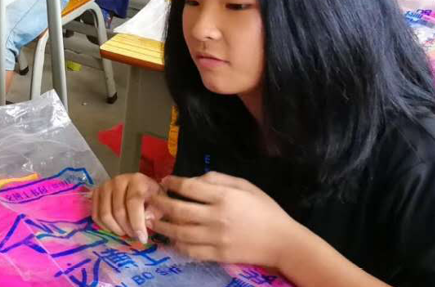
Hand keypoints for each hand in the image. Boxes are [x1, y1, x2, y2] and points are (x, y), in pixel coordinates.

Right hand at [90, 173, 161, 242]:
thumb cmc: (152, 197)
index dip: (137, 222)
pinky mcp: (96, 193)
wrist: (141, 187)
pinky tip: (115, 228)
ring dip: (116, 229)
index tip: (142, 239)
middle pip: (118, 211)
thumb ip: (156, 212)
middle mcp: (119, 180)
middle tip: (135, 236)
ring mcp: (105, 186)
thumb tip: (146, 220)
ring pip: (105, 214)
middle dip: (127, 228)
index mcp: (137, 180)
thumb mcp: (160, 203)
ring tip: (125, 232)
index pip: (133, 202)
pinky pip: (95, 215)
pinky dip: (104, 226)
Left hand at [149, 172, 298, 268]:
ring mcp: (216, 238)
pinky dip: (177, 245)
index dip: (172, 182)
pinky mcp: (218, 255)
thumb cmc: (264, 209)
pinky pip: (191, 250)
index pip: (189, 187)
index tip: (165, 181)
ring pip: (180, 232)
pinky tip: (171, 239)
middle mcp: (216, 217)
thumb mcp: (245, 185)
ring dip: (162, 226)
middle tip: (151, 200)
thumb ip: (218, 179)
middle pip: (178, 209)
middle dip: (160, 203)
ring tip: (151, 221)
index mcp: (224, 196)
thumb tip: (193, 179)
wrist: (283, 242)